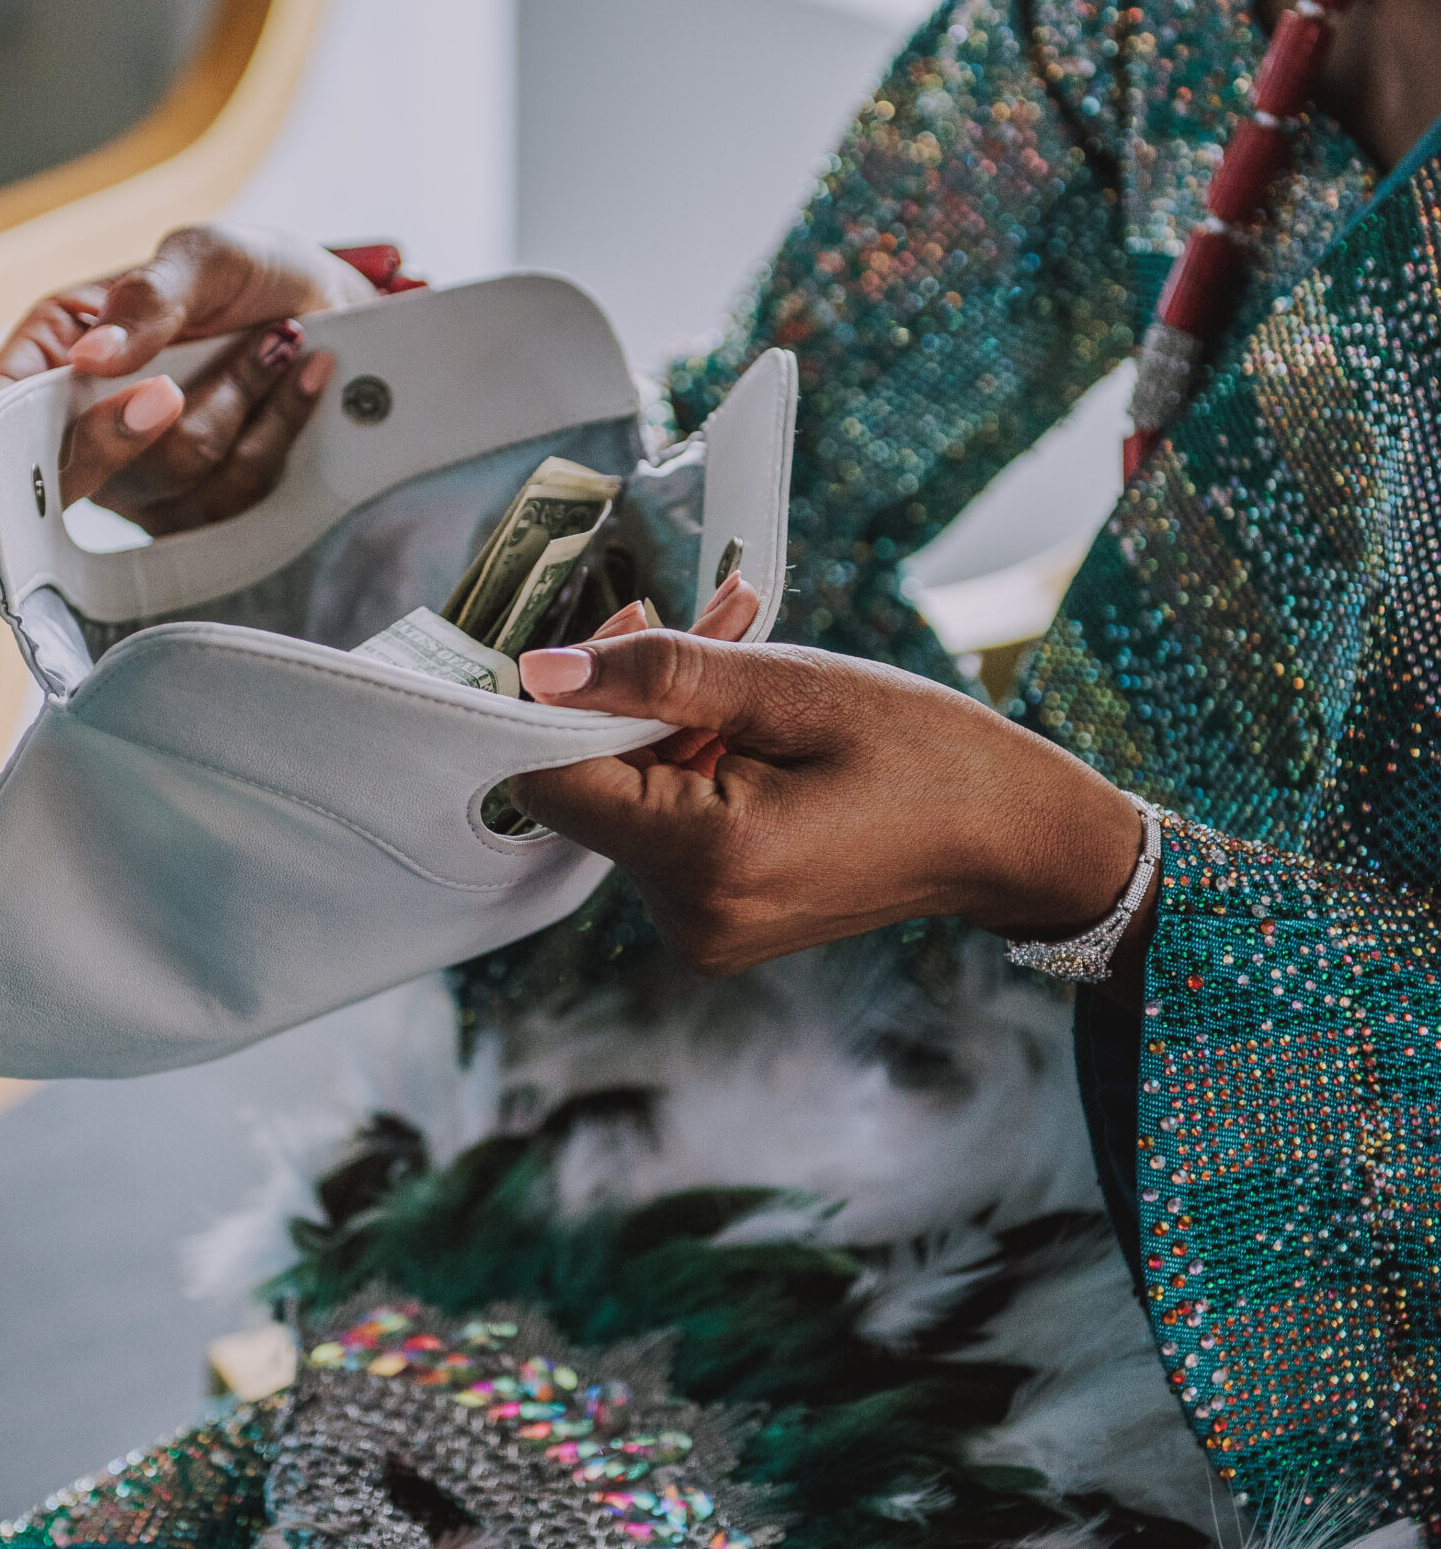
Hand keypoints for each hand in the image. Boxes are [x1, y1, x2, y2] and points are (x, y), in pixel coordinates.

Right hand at [0, 223, 375, 532]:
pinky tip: (303, 377)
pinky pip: (235, 493)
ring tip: (279, 341)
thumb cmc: (253, 275)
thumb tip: (90, 357)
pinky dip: (276, 426)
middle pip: (76, 471)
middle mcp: (91, 423)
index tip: (80, 394)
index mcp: (60, 351)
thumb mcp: (205, 255)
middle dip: (134, 431)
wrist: (338, 315)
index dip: (7, 424)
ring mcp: (148, 477)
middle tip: (172, 389)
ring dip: (237, 401)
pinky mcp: (207, 507)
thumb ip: (149, 298)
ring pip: (173, 477)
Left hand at [511, 635, 1153, 998]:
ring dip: (674, 721)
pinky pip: (667, 828)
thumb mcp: (789, 687)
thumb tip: (540, 671)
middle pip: (593, 786)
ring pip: (631, 800)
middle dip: (639, 695)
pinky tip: (759, 724)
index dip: (567, 699)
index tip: (632, 630)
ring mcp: (700, 930)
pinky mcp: (714, 921)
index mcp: (705, 860)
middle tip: (720, 619)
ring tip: (755, 663)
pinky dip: (696, 765)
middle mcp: (688, 916)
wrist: (1008, 838)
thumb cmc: (922, 753)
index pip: (551, 782)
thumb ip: (656, 677)